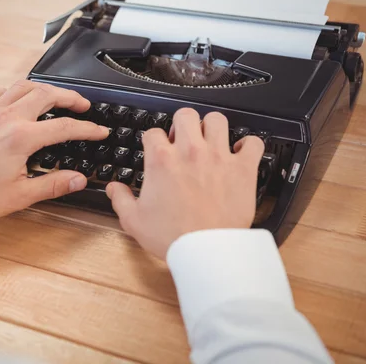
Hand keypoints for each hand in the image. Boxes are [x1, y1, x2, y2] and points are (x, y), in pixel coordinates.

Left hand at [0, 80, 108, 219]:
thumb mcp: (20, 195)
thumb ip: (53, 185)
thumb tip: (78, 179)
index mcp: (21, 138)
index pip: (64, 127)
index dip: (87, 128)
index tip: (99, 130)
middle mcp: (7, 118)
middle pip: (47, 94)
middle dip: (70, 97)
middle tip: (83, 105)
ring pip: (24, 86)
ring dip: (46, 88)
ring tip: (57, 96)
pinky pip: (2, 91)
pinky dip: (18, 91)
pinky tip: (22, 99)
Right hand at [106, 108, 263, 258]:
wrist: (206, 250)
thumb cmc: (172, 236)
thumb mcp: (134, 220)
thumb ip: (120, 199)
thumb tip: (113, 187)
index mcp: (161, 160)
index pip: (153, 132)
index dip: (153, 141)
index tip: (156, 150)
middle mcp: (190, 151)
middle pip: (185, 115)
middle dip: (181, 124)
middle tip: (182, 139)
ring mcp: (218, 157)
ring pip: (217, 120)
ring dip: (211, 127)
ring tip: (209, 140)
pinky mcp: (242, 168)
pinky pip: (252, 142)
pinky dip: (247, 145)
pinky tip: (239, 153)